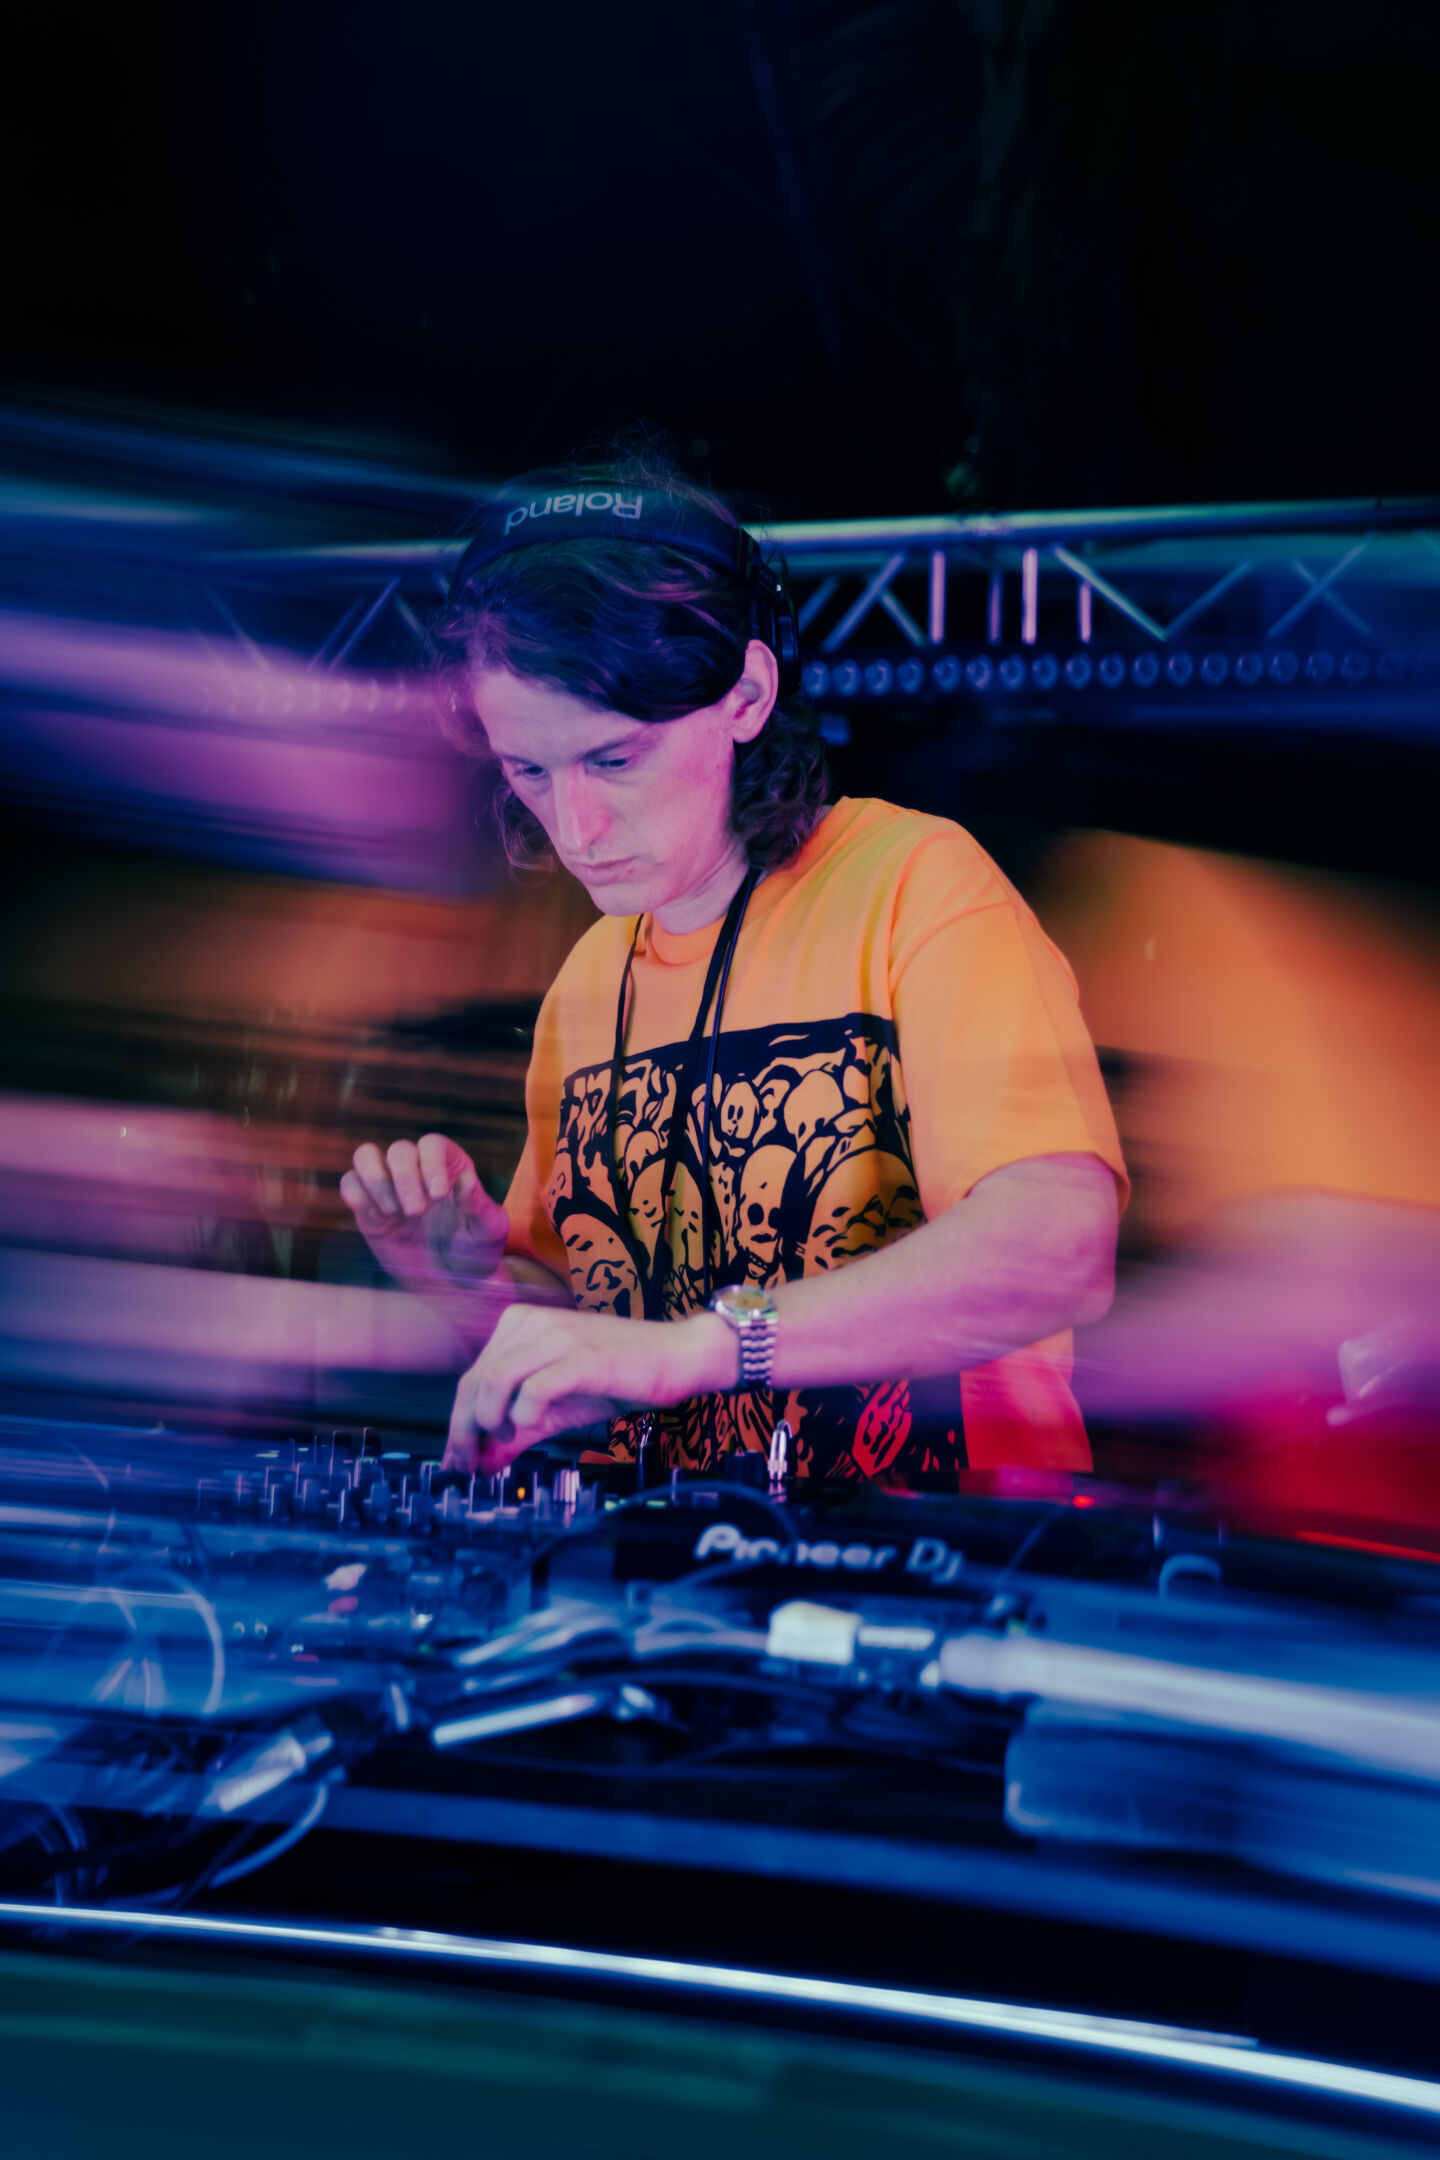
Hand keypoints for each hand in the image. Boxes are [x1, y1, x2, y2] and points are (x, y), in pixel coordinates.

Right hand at [340, 1133, 508, 1305]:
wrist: (451, 1282)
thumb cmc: (475, 1251)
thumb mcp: (488, 1231)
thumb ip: (479, 1205)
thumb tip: (466, 1180)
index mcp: (450, 1166)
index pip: (432, 1144)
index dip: (431, 1164)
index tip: (438, 1196)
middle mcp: (417, 1168)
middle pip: (399, 1149)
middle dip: (404, 1179)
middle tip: (416, 1212)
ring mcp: (389, 1185)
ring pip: (365, 1155)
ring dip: (376, 1180)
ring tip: (393, 1212)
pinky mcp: (368, 1206)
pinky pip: (350, 1184)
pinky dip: (358, 1197)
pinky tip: (379, 1221)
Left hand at [444, 1304, 732, 1472]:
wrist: (677, 1357)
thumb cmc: (619, 1375)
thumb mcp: (557, 1406)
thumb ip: (517, 1431)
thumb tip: (482, 1463)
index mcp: (520, 1325)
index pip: (470, 1377)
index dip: (458, 1424)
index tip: (458, 1460)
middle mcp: (532, 1323)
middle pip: (474, 1383)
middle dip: (466, 1432)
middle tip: (470, 1466)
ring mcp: (557, 1337)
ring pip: (494, 1383)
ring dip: (492, 1424)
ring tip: (510, 1441)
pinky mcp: (581, 1357)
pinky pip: (533, 1390)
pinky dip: (526, 1416)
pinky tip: (538, 1425)